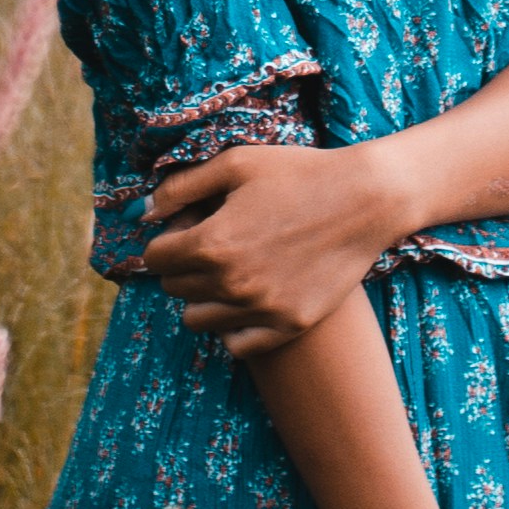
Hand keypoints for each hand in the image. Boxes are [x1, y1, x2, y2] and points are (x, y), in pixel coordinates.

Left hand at [143, 134, 410, 353]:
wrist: (365, 199)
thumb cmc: (298, 173)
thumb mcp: (235, 164)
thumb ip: (180, 188)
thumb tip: (143, 214)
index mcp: (211, 242)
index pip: (155, 258)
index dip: (166, 240)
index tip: (186, 229)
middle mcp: (231, 283)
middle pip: (174, 288)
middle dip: (182, 266)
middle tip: (211, 244)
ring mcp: (261, 309)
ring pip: (197, 321)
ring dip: (202, 297)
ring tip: (227, 272)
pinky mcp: (288, 324)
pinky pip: (236, 345)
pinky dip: (232, 327)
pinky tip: (246, 300)